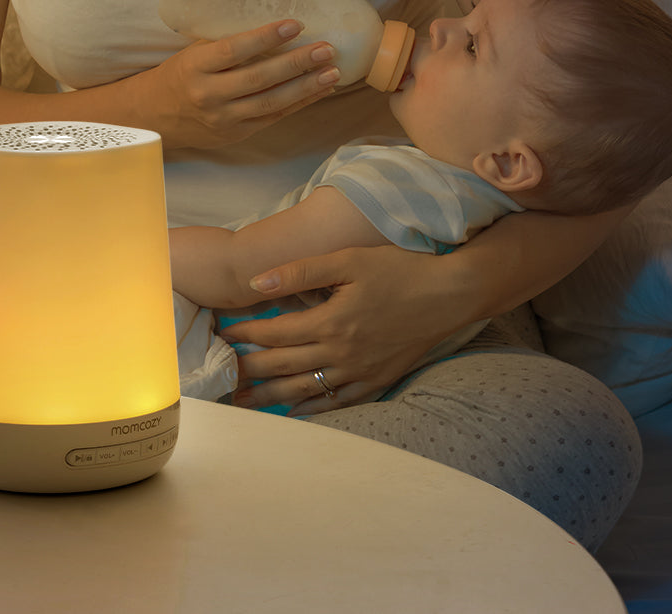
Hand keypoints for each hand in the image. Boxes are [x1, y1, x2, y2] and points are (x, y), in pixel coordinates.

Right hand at [147, 19, 340, 150]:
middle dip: (297, 63)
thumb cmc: (182, 73)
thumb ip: (226, 40)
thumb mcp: (194, 51)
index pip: (235, 49)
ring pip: (271, 102)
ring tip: (333, 72)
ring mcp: (223, 118)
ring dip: (306, 87)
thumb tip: (274, 20)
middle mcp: (209, 94)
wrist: (156, 115)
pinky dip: (299, 104)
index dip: (266, 37)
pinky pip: (273, 118)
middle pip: (259, 78)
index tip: (295, 24)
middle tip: (326, 49)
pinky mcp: (236, 134)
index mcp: (196, 66)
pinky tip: (320, 91)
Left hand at [220, 245, 467, 414]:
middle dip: (248, 371)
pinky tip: (292, 411)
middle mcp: (341, 353)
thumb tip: (257, 281)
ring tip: (243, 403)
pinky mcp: (377, 381)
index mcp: (331, 322)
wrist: (449, 295)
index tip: (223, 333)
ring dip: (270, 398)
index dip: (245, 333)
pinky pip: (336, 403)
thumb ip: (301, 271)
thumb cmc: (399, 270)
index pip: (275, 333)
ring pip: (305, 391)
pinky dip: (310, 409)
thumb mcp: (348, 260)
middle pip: (283, 367)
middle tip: (221, 376)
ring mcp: (360, 372)